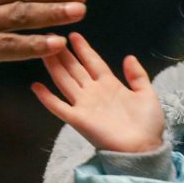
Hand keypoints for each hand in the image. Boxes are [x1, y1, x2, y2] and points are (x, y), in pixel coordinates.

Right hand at [32, 32, 164, 152]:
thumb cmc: (148, 123)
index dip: (84, 49)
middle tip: (52, 37)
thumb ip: (138, 76)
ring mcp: (85, 105)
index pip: (93, 62)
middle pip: (75, 69)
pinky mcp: (78, 120)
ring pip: (65, 81)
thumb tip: (129, 56)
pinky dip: (47, 98)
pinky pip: (59, 107)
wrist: (144, 147)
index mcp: (111, 85)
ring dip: (54, 67)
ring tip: (42, 51)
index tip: (74, 35)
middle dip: (64, 54)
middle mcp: (94, 92)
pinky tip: (36, 86)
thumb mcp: (147, 94)